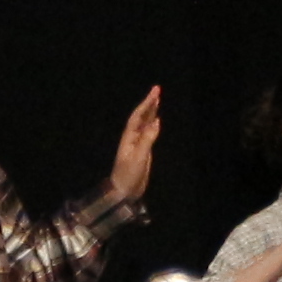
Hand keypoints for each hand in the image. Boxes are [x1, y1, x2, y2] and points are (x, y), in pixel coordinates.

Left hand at [103, 85, 163, 212]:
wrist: (123, 191)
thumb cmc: (128, 175)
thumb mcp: (138, 157)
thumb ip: (147, 139)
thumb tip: (157, 122)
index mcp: (129, 137)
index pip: (138, 116)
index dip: (147, 104)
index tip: (156, 92)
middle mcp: (132, 138)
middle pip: (141, 117)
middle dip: (149, 103)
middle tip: (157, 90)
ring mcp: (137, 144)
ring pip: (145, 124)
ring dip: (151, 112)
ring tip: (157, 100)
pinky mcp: (143, 151)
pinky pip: (149, 133)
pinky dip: (153, 124)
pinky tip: (157, 119)